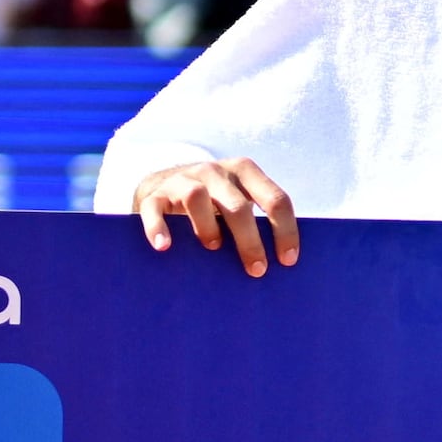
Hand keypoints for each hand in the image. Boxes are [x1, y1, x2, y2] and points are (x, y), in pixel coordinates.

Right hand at [136, 154, 299, 275]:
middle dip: (250, 240)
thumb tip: (282, 266)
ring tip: (213, 248)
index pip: (275, 199)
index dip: (285, 230)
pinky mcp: (154, 194)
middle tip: (256, 270)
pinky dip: (158, 227)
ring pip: (196, 197)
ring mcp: (183, 180)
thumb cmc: (213, 205)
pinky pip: (154, 209)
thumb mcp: (236, 202)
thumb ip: (255, 222)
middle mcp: (215, 171)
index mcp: (244, 172)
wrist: (162, 186)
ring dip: (207, 226)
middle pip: (238, 205)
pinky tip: (164, 246)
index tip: (287, 260)